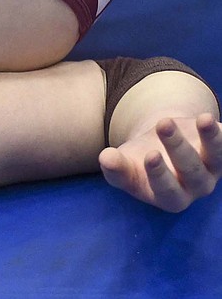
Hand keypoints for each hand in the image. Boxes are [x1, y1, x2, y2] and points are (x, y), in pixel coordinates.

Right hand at [99, 114, 221, 211]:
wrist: (160, 147)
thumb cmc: (138, 163)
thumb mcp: (123, 167)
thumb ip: (115, 167)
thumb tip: (106, 158)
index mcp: (170, 198)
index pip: (168, 191)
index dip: (161, 174)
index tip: (151, 154)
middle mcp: (196, 187)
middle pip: (191, 170)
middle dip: (178, 147)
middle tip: (163, 124)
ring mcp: (212, 168)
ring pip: (216, 156)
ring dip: (211, 138)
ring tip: (202, 119)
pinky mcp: (221, 149)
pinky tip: (212, 119)